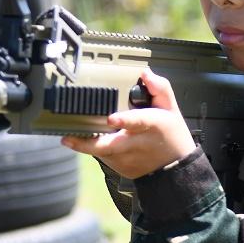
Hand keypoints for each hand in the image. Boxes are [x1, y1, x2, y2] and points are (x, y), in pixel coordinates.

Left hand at [58, 71, 198, 178]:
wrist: (176, 169)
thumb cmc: (171, 134)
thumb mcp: (171, 108)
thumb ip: (159, 88)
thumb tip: (145, 73)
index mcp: (151, 125)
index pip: (137, 122)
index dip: (124, 121)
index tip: (111, 118)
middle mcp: (136, 144)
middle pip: (109, 145)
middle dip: (87, 143)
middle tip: (68, 137)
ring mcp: (127, 158)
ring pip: (101, 152)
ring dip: (85, 144)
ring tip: (70, 136)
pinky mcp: (120, 167)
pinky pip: (103, 156)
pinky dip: (94, 148)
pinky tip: (86, 140)